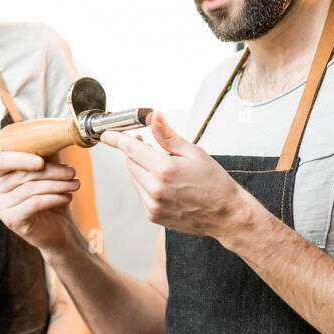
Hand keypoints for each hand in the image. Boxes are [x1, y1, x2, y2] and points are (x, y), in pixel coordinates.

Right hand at [0, 150, 80, 254]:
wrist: (56, 230)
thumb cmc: (50, 198)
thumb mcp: (48, 172)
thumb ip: (46, 154)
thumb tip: (54, 134)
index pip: (2, 161)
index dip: (20, 159)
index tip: (41, 160)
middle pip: (23, 175)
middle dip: (52, 172)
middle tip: (72, 172)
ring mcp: (0, 207)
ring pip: (31, 189)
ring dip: (57, 185)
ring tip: (75, 185)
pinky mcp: (10, 220)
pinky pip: (33, 204)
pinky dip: (53, 199)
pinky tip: (67, 198)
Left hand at [99, 110, 251, 241]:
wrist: (226, 215)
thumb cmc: (215, 183)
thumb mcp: (194, 153)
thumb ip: (168, 136)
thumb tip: (154, 118)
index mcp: (164, 170)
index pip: (131, 149)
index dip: (117, 138)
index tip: (107, 134)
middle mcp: (155, 189)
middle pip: (130, 162)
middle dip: (137, 152)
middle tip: (149, 146)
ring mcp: (152, 204)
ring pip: (134, 178)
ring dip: (142, 169)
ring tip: (164, 168)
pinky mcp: (153, 215)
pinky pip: (140, 193)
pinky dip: (146, 184)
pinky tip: (165, 184)